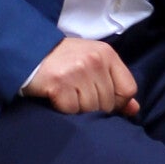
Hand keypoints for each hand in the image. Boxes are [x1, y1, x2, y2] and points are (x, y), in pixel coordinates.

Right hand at [25, 37, 139, 115]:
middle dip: (95, 107)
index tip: (103, 101)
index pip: (128, 89)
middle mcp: (95, 61)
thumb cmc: (64, 60)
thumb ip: (115, 85)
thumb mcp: (93, 64)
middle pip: (108, 103)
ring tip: (69, 96)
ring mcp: (77, 71)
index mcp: (107, 54)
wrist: (30, 52)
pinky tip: (58, 98)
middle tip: (78, 97)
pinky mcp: (59, 84)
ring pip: (91, 108)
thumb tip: (134, 110)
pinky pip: (72, 110)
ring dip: (79, 109)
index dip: (117, 102)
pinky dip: (64, 110)